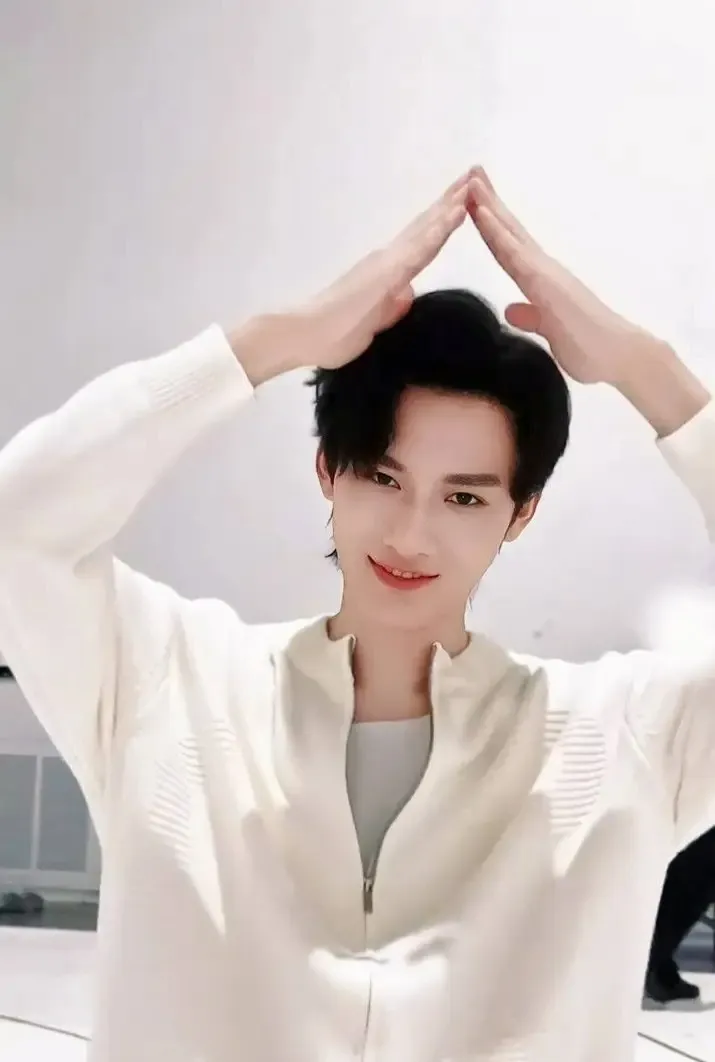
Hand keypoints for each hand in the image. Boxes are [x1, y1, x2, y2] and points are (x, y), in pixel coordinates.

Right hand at [300, 169, 474, 369]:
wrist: (305, 336)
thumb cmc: (333, 335)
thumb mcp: (373, 322)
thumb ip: (389, 307)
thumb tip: (405, 295)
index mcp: (386, 272)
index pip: (421, 243)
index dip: (441, 222)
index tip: (462, 202)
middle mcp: (387, 259)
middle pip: (425, 226)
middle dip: (450, 202)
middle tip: (474, 176)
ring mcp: (388, 263)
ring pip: (426, 230)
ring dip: (451, 206)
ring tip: (473, 182)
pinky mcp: (387, 272)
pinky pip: (421, 247)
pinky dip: (441, 228)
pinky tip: (458, 212)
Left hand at [467, 168, 659, 386]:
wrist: (617, 356)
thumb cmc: (586, 346)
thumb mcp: (548, 330)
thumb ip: (532, 317)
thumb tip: (513, 310)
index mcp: (539, 280)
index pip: (508, 247)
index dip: (490, 225)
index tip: (473, 202)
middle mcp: (542, 268)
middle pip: (508, 231)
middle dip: (488, 202)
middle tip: (471, 173)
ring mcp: (544, 272)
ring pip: (509, 234)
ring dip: (488, 206)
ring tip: (471, 180)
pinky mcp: (545, 282)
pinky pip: (514, 252)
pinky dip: (496, 231)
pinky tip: (481, 213)